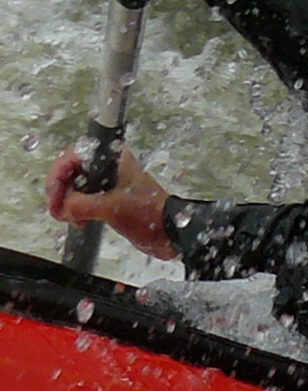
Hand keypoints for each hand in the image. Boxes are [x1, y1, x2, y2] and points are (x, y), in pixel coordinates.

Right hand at [48, 146, 174, 259]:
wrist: (171, 233)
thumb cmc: (151, 214)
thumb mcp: (111, 207)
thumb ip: (81, 204)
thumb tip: (63, 207)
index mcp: (112, 158)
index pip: (71, 157)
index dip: (58, 176)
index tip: (54, 197)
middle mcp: (109, 166)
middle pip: (70, 172)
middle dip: (61, 192)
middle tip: (59, 211)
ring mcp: (109, 182)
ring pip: (75, 187)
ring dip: (68, 203)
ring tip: (71, 218)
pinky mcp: (109, 197)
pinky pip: (84, 199)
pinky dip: (77, 209)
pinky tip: (80, 221)